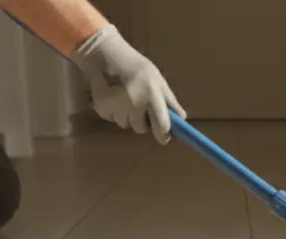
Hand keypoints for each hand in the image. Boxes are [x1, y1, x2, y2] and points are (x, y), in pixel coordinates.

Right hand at [70, 24, 183, 143]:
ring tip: (124, 97)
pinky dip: (114, 112)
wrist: (106, 55)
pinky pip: (112, 119)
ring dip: (127, 116)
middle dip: (142, 122)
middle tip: (139, 106)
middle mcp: (134, 102)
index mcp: (151, 94)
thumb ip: (169, 101)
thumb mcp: (157, 80)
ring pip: (126, 124)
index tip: (164, 136)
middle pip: (141, 129)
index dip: (164, 134)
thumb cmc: (137, 68)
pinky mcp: (102, 108)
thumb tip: (182, 119)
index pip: (162, 125)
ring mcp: (117, 106)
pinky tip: (114, 97)